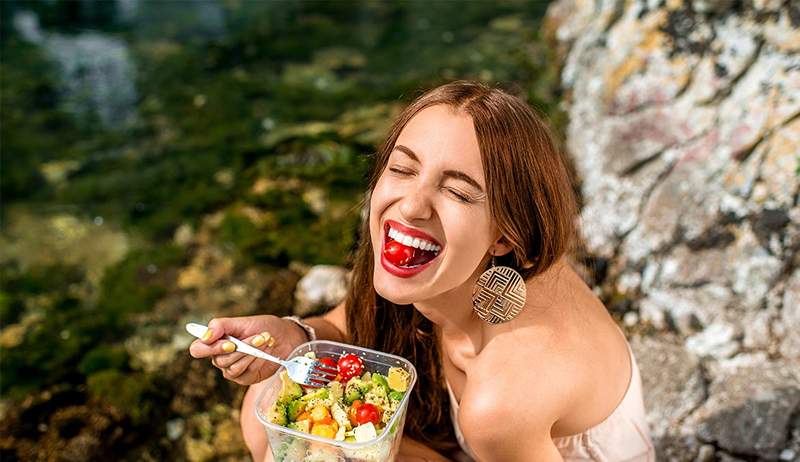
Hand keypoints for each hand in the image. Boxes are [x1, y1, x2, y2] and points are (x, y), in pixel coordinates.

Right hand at [188, 315, 308, 384]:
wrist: (285, 336)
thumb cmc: (262, 326)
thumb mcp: (242, 322)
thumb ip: (220, 325)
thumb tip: (205, 335)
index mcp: (214, 342)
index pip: (198, 349)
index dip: (209, 348)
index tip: (229, 343)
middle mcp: (220, 358)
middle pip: (220, 360)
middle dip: (243, 347)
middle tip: (260, 336)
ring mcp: (232, 370)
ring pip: (234, 368)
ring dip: (252, 353)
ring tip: (266, 340)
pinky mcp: (245, 378)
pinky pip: (247, 373)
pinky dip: (258, 361)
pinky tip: (267, 353)